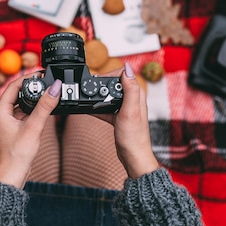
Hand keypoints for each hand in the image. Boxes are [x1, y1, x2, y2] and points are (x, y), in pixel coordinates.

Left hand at [0, 75, 61, 187]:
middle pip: (16, 94)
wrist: (12, 175)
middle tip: (45, 82)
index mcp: (0, 111)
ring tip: (46, 96)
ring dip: (31, 100)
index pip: (13, 86)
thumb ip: (45, 106)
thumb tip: (55, 88)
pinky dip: (31, 111)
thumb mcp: (34, 127)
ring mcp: (4, 123)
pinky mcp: (10, 130)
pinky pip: (20, 114)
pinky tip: (41, 113)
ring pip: (19, 105)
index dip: (28, 77)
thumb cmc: (17, 155)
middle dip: (31, 87)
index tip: (41, 73)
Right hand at [95, 63, 157, 178]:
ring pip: (109, 95)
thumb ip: (130, 90)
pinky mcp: (118, 117)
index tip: (98, 79)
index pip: (124, 74)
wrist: (132, 156)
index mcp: (137, 95)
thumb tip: (127, 69)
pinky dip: (96, 108)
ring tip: (88, 97)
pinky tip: (88, 109)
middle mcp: (132, 99)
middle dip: (101, 84)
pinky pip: (105, 108)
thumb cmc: (134, 137)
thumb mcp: (130, 111)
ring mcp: (125, 108)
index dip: (110, 74)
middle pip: (114, 83)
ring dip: (98, 95)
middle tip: (90, 87)